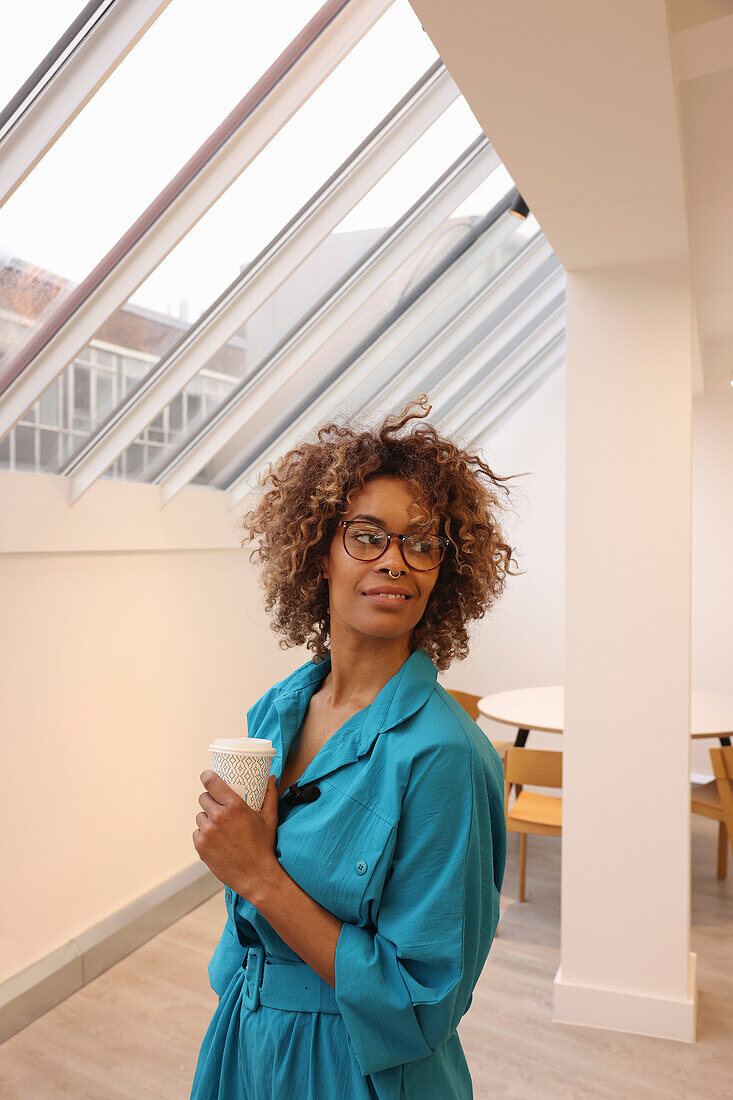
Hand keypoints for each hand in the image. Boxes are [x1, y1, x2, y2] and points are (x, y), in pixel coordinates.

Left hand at [193, 771, 279, 902]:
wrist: (256, 875)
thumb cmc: (264, 845)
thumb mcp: (269, 818)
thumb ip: (270, 794)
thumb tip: (271, 777)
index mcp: (234, 806)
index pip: (211, 782)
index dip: (207, 776)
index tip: (207, 776)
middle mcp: (218, 817)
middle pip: (203, 798)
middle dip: (210, 800)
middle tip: (219, 807)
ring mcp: (208, 832)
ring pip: (199, 816)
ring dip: (206, 818)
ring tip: (219, 827)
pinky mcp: (201, 846)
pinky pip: (197, 833)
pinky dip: (204, 835)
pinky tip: (215, 840)